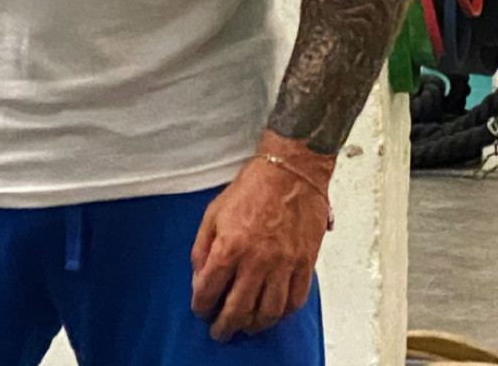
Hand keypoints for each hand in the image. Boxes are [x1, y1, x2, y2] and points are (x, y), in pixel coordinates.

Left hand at [190, 147, 331, 341]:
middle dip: (225, 325)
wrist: (290, 172)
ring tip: (246, 326)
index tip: (200, 309)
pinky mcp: (305, 264)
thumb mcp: (214, 211)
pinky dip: (282, 314)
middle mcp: (257, 261)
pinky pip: (294, 301)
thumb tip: (200, 276)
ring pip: (268, 312)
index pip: (210, 289)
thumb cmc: (251, 188)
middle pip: (239, 309)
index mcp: (230, 246)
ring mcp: (284, 265)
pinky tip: (273, 314)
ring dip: (254, 325)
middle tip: (220, 332)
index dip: (201, 305)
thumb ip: (203, 246)